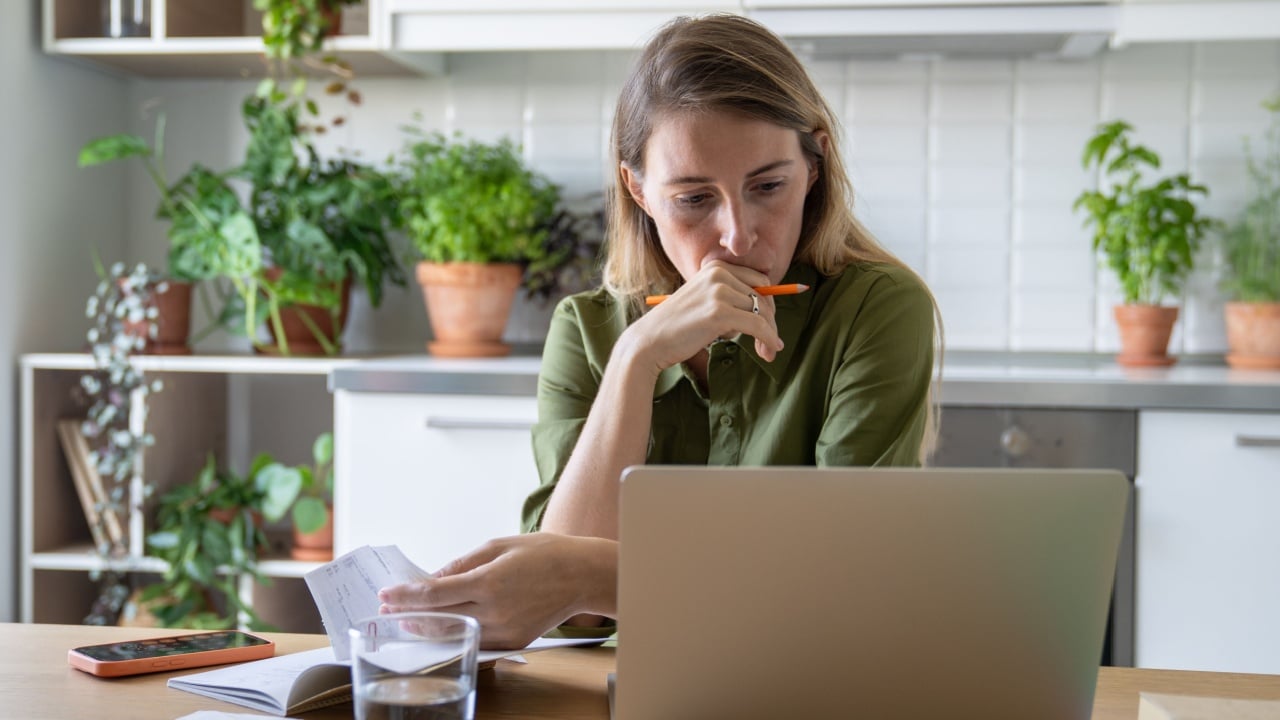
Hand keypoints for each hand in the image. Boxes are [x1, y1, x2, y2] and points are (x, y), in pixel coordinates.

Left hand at [377, 533, 616, 649]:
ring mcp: (504, 631)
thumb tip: (433, 579)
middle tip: (388, 608)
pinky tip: (441, 627)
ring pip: (455, 634)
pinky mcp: (513, 643)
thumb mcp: (499, 546)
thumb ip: (462, 564)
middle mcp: (494, 611)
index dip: (405, 596)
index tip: (386, 594)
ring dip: (427, 627)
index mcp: (489, 582)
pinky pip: (476, 640)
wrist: (582, 576)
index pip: (434, 594)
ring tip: (408, 619)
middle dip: (409, 613)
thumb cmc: (544, 554)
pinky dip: (455, 633)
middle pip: (438, 618)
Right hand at [629, 260, 785, 371]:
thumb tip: (768, 309)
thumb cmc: (678, 327)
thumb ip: (730, 298)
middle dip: (771, 321)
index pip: (759, 282)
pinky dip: (768, 339)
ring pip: (762, 312)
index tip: (769, 326)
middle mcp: (719, 274)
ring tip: (769, 352)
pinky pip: (757, 326)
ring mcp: (719, 291)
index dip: (768, 306)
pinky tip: (770, 350)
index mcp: (716, 267)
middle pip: (763, 297)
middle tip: (773, 343)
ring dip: (770, 334)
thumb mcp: (704, 301)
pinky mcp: (720, 313)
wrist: (650, 341)